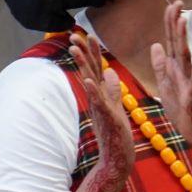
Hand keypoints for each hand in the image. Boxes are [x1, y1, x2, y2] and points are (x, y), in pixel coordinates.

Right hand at [71, 32, 135, 182]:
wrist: (117, 159)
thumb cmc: (117, 135)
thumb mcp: (116, 107)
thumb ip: (113, 90)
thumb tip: (111, 72)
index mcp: (101, 95)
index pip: (95, 68)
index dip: (92, 50)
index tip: (87, 33)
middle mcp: (97, 99)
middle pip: (88, 70)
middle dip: (82, 51)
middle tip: (73, 33)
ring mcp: (100, 108)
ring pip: (90, 82)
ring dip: (82, 65)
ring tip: (74, 49)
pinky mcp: (106, 118)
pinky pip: (99, 102)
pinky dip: (93, 91)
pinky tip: (88, 79)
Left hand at [152, 1, 191, 150]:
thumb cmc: (180, 108)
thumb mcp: (164, 84)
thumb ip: (159, 65)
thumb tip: (155, 45)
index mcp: (173, 67)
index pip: (170, 41)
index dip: (170, 23)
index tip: (171, 4)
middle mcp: (182, 70)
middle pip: (177, 43)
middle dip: (177, 23)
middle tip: (179, 3)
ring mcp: (188, 82)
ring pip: (185, 57)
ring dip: (184, 39)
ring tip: (184, 21)